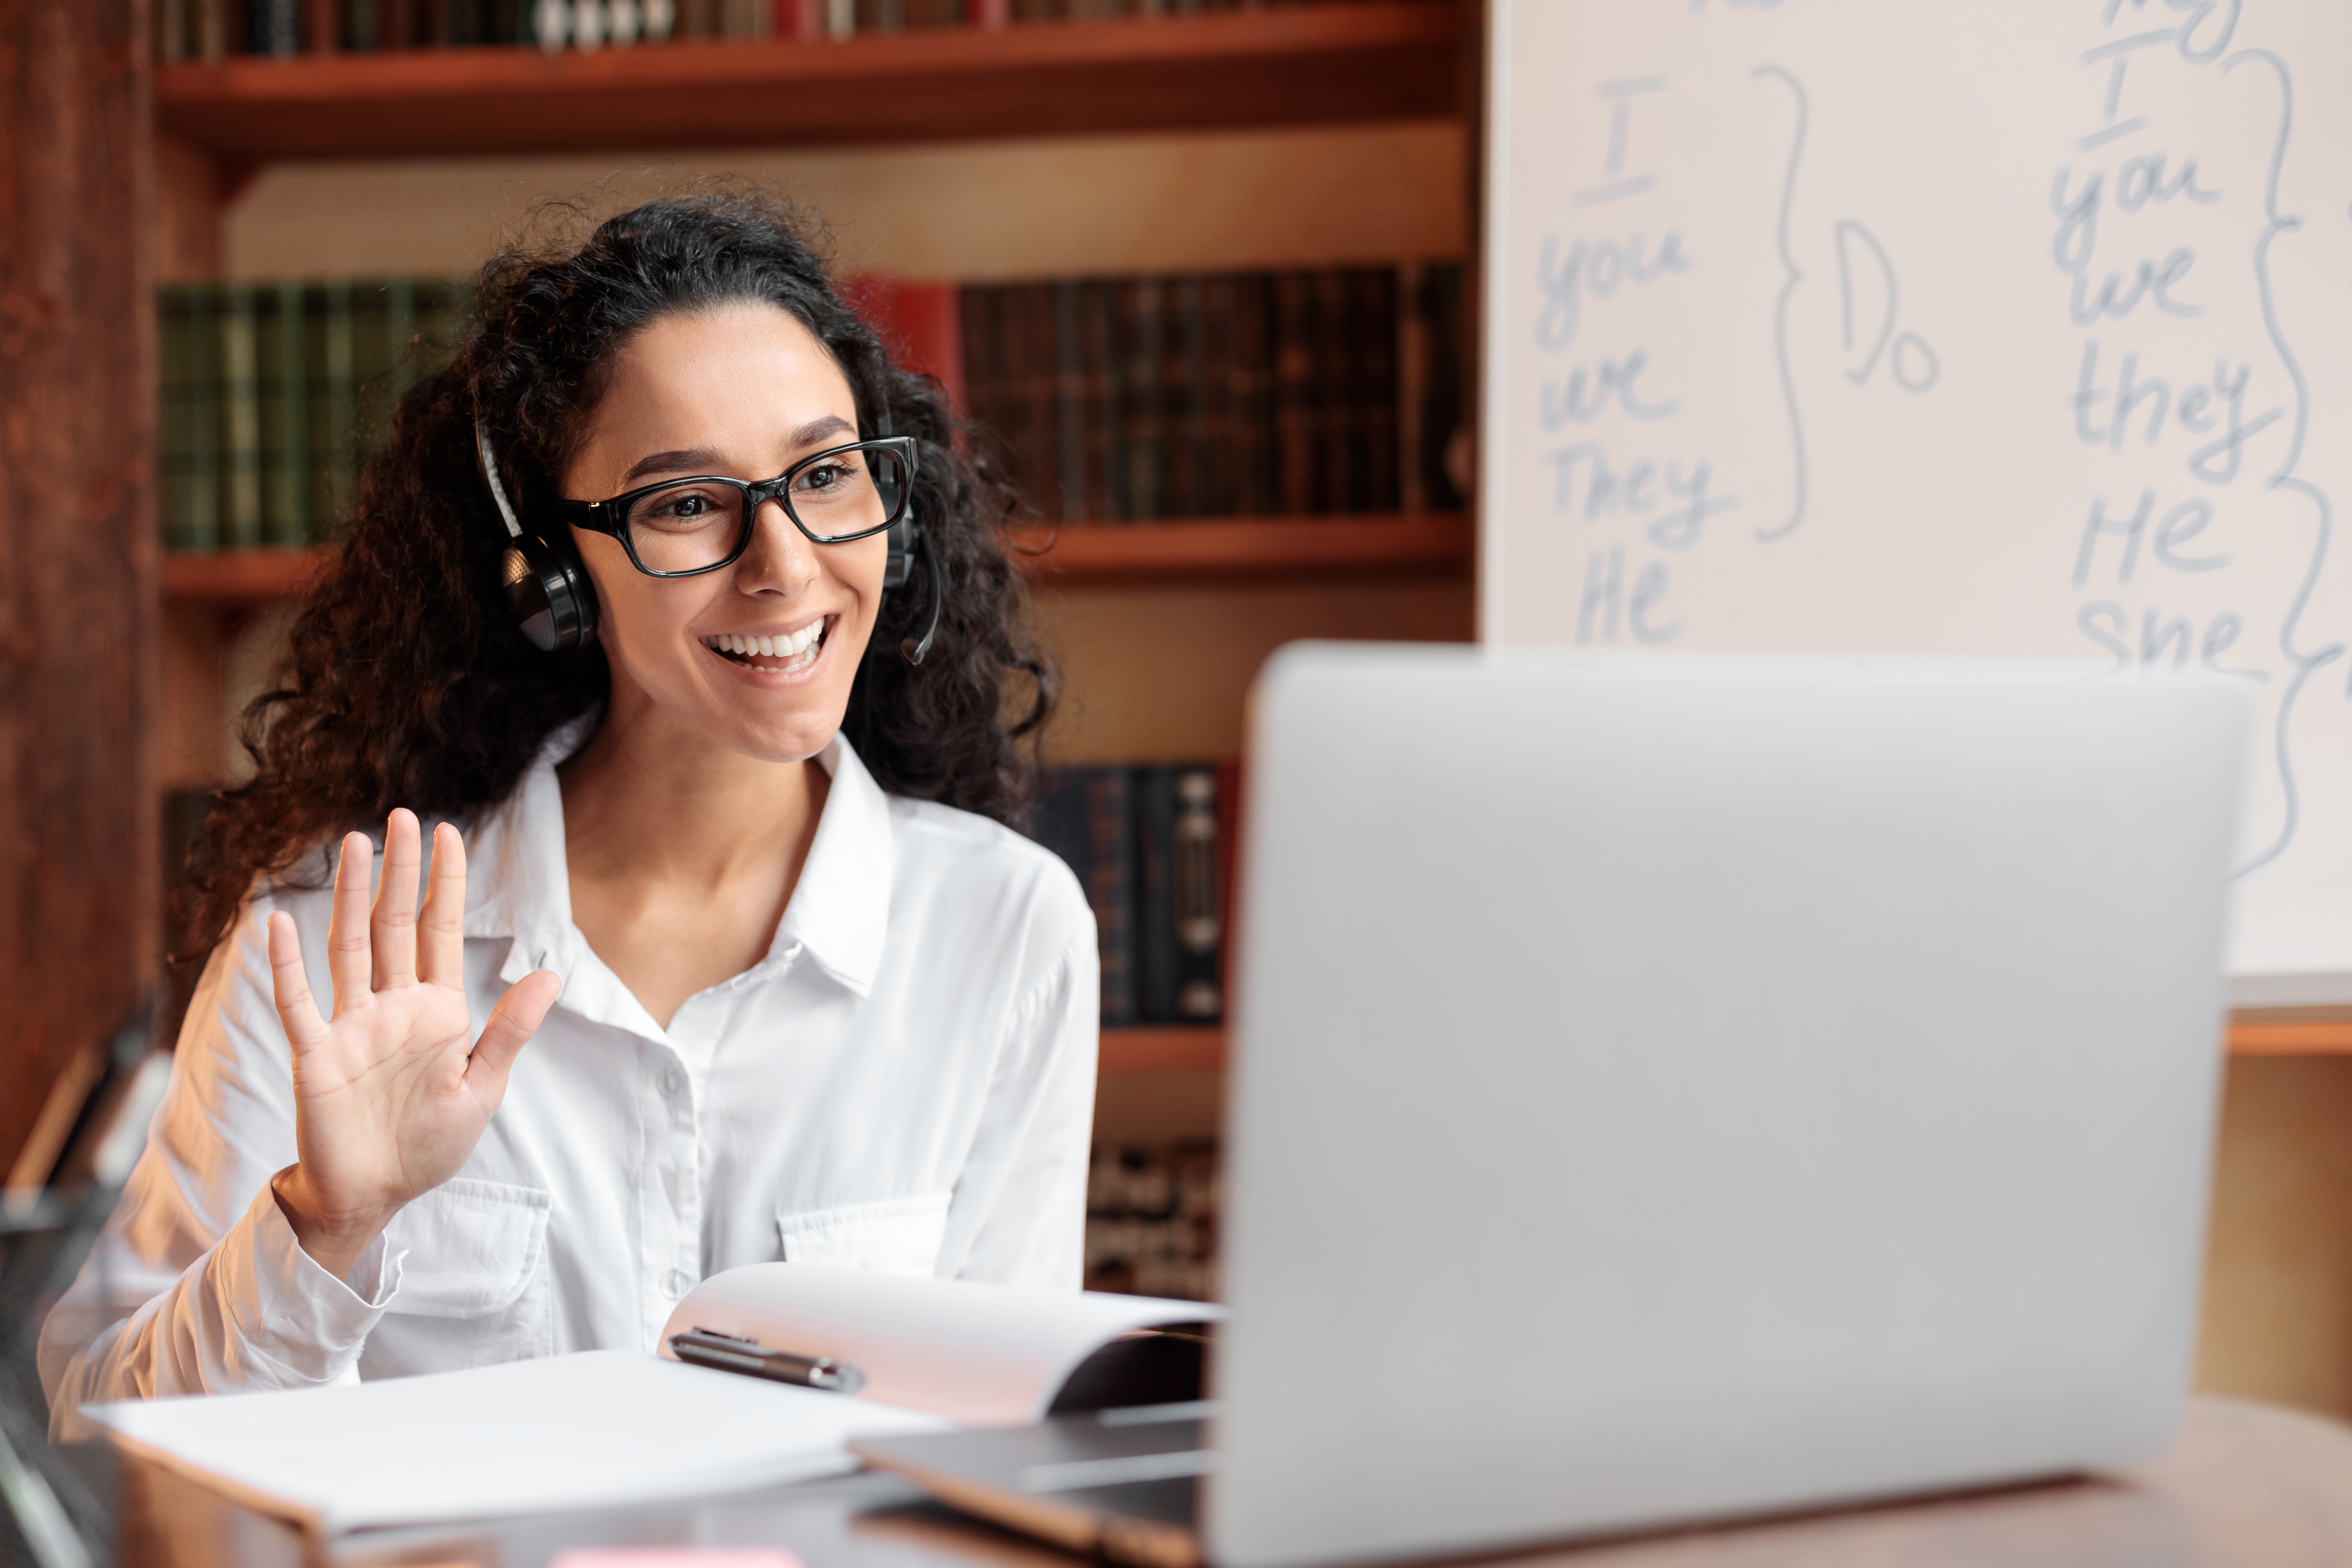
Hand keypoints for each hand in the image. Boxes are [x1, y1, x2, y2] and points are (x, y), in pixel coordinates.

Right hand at [267, 810, 560, 1279]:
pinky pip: (298, 1002)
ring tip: (357, 843)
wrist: (379, 1194)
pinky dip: (286, 965)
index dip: (446, 884)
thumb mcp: (482, 1087)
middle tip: (405, 816)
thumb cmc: (429, 1145)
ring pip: (351, 946)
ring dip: (353, 896)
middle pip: (396, 925)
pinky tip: (279, 923)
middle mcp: (392, 1007)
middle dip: (402, 872)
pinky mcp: (315, 1054)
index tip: (452, 833)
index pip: (441, 932)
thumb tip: (551, 974)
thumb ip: (510, 1030)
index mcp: (437, 1012)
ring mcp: (351, 1026)